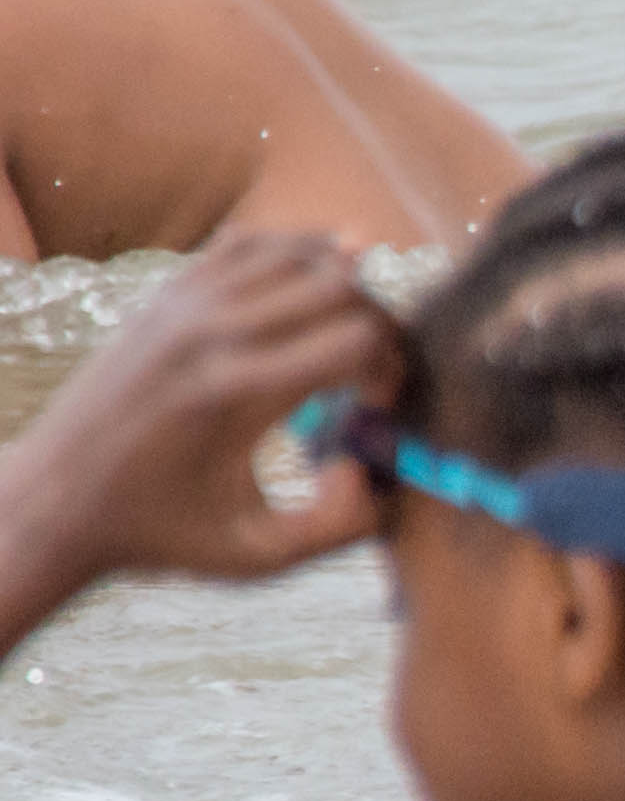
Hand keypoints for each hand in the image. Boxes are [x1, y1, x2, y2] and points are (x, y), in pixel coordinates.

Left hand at [3, 233, 404, 594]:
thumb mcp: (257, 556)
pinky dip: (295, 251)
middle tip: (376, 372)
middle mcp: (211, 335)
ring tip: (351, 331)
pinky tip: (315, 281)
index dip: (392, 368)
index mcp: (237, 395)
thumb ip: (338, 528)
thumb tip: (370, 468)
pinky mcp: (166, 297)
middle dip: (381, 325)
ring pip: (299, 253)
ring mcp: (183, 306)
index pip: (356, 339)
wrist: (56, 501)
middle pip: (339, 286)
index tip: (379, 406)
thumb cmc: (163, 534)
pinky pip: (249, 245)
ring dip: (346, 286)